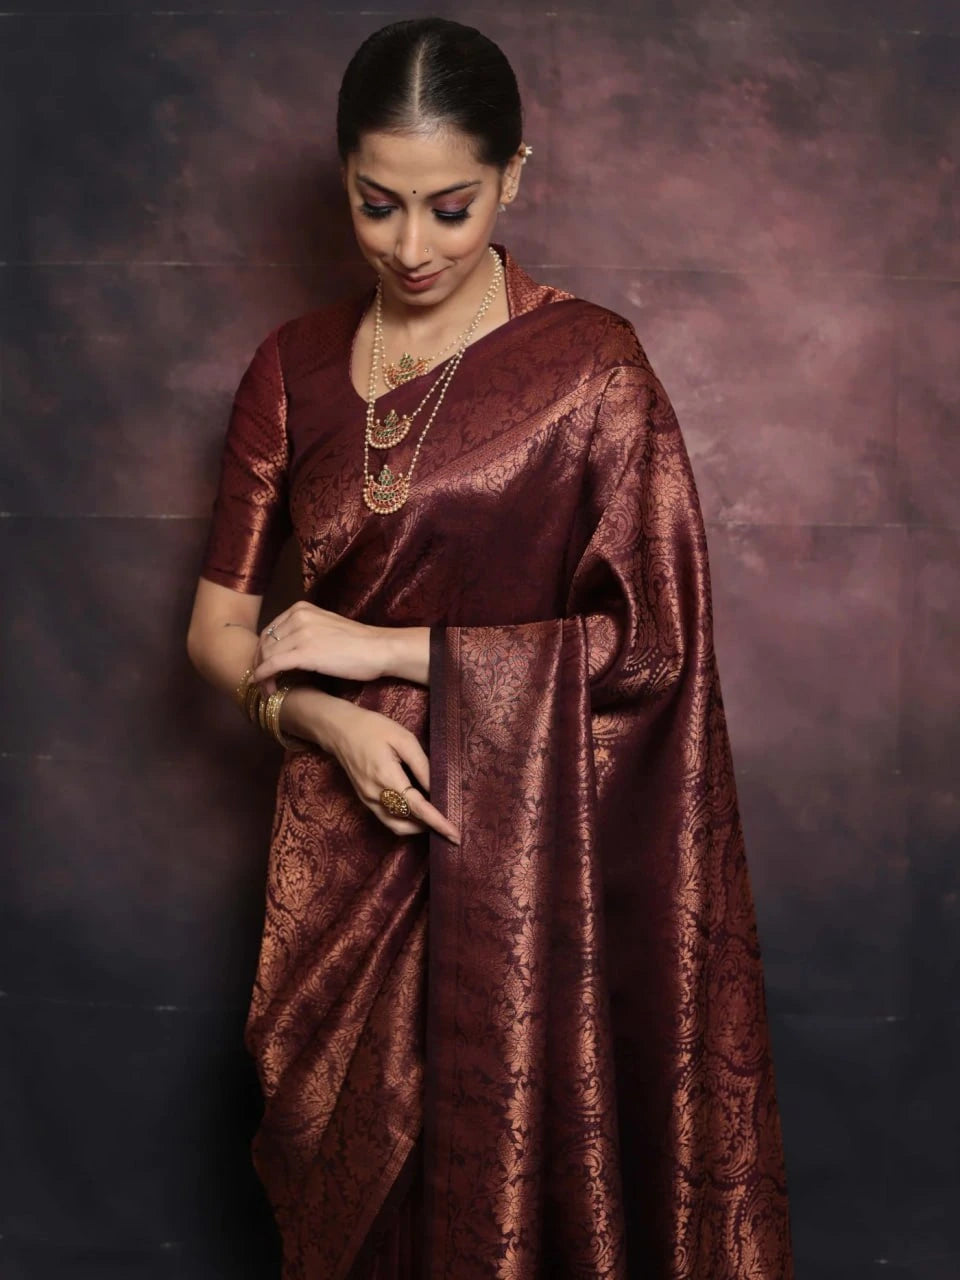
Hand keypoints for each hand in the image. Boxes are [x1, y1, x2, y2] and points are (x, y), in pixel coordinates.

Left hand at [251, 601, 387, 693]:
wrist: (378, 649)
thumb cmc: (358, 643)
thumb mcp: (325, 627)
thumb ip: (304, 632)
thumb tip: (285, 651)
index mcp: (301, 609)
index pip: (269, 632)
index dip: (262, 653)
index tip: (264, 669)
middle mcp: (297, 616)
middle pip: (264, 643)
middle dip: (259, 665)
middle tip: (263, 684)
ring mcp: (300, 633)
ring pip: (266, 655)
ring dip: (262, 676)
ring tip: (268, 691)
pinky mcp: (305, 652)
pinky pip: (273, 665)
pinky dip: (264, 677)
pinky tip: (267, 689)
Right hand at [325, 700, 459, 844]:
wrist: (339, 730)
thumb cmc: (373, 729)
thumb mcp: (403, 738)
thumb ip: (422, 765)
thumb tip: (437, 788)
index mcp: (387, 777)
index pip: (417, 808)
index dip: (438, 822)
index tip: (455, 835)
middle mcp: (375, 795)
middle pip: (407, 823)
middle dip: (430, 828)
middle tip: (450, 825)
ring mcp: (367, 800)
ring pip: (396, 826)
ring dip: (417, 828)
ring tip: (436, 821)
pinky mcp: (365, 800)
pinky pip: (387, 819)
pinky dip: (405, 822)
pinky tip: (417, 813)